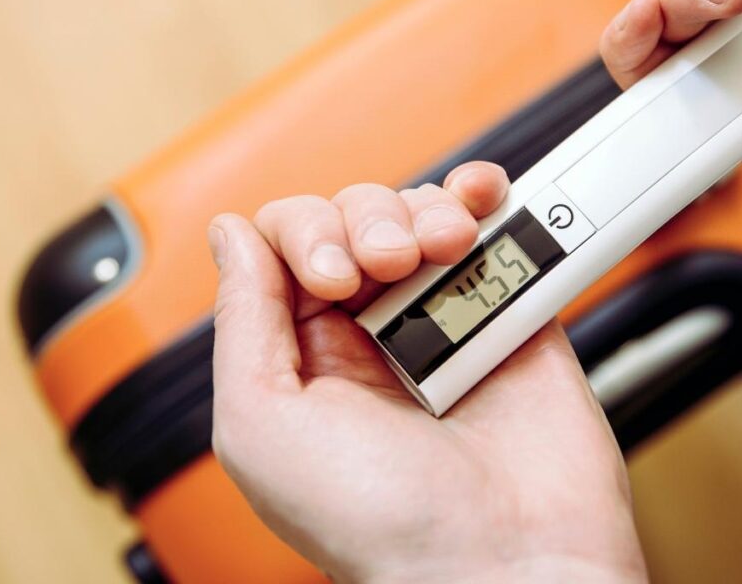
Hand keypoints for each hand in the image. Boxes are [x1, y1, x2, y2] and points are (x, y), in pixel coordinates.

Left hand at [207, 162, 646, 583]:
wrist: (507, 561)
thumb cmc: (385, 528)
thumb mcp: (265, 429)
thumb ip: (243, 322)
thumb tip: (230, 235)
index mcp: (304, 361)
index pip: (286, 246)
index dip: (307, 234)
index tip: (336, 278)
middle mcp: (371, 336)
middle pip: (353, 217)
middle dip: (369, 219)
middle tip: (390, 265)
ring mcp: (444, 321)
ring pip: (420, 214)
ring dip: (426, 208)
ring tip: (447, 249)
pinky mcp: (511, 315)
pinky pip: (495, 234)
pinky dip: (483, 194)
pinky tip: (477, 196)